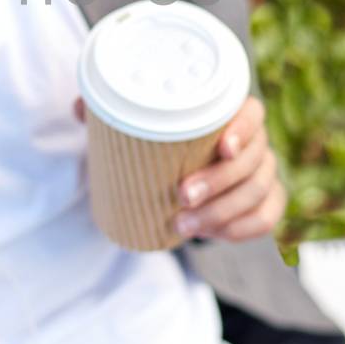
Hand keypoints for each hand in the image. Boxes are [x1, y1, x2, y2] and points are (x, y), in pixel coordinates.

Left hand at [73, 93, 286, 242]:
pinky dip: (241, 229)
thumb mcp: (136, 125)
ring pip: (258, 192)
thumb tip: (78, 108)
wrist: (181, 173)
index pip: (253, 113)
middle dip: (219, 182)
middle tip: (181, 197)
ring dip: (222, 212)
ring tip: (183, 226)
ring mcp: (263, 174)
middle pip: (253, 159)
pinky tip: (213, 234)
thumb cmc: (162, 142)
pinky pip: (266, 218)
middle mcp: (254, 142)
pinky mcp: (264, 203)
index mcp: (230, 114)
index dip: (244, 130)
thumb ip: (110, 112)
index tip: (222, 148)